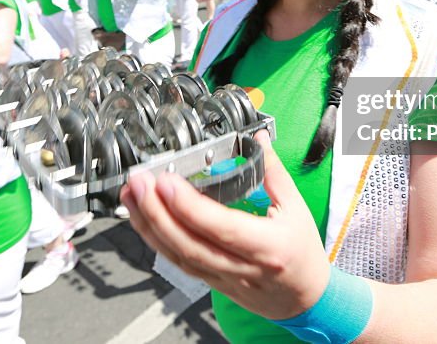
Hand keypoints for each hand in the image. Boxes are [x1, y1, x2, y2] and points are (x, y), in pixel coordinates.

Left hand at [120, 130, 330, 319]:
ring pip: (179, 257)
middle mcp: (243, 266)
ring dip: (149, 226)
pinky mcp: (211, 283)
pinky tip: (143, 219)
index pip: (222, 228)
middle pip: (191, 245)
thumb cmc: (302, 252)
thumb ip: (272, 171)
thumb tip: (256, 138)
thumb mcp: (296, 208)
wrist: (306, 298)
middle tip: (139, 183)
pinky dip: (157, 240)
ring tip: (131, 196)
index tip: (166, 181)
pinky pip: (179, 263)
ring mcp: (225, 278)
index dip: (189, 206)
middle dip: (157, 213)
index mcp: (268, 246)